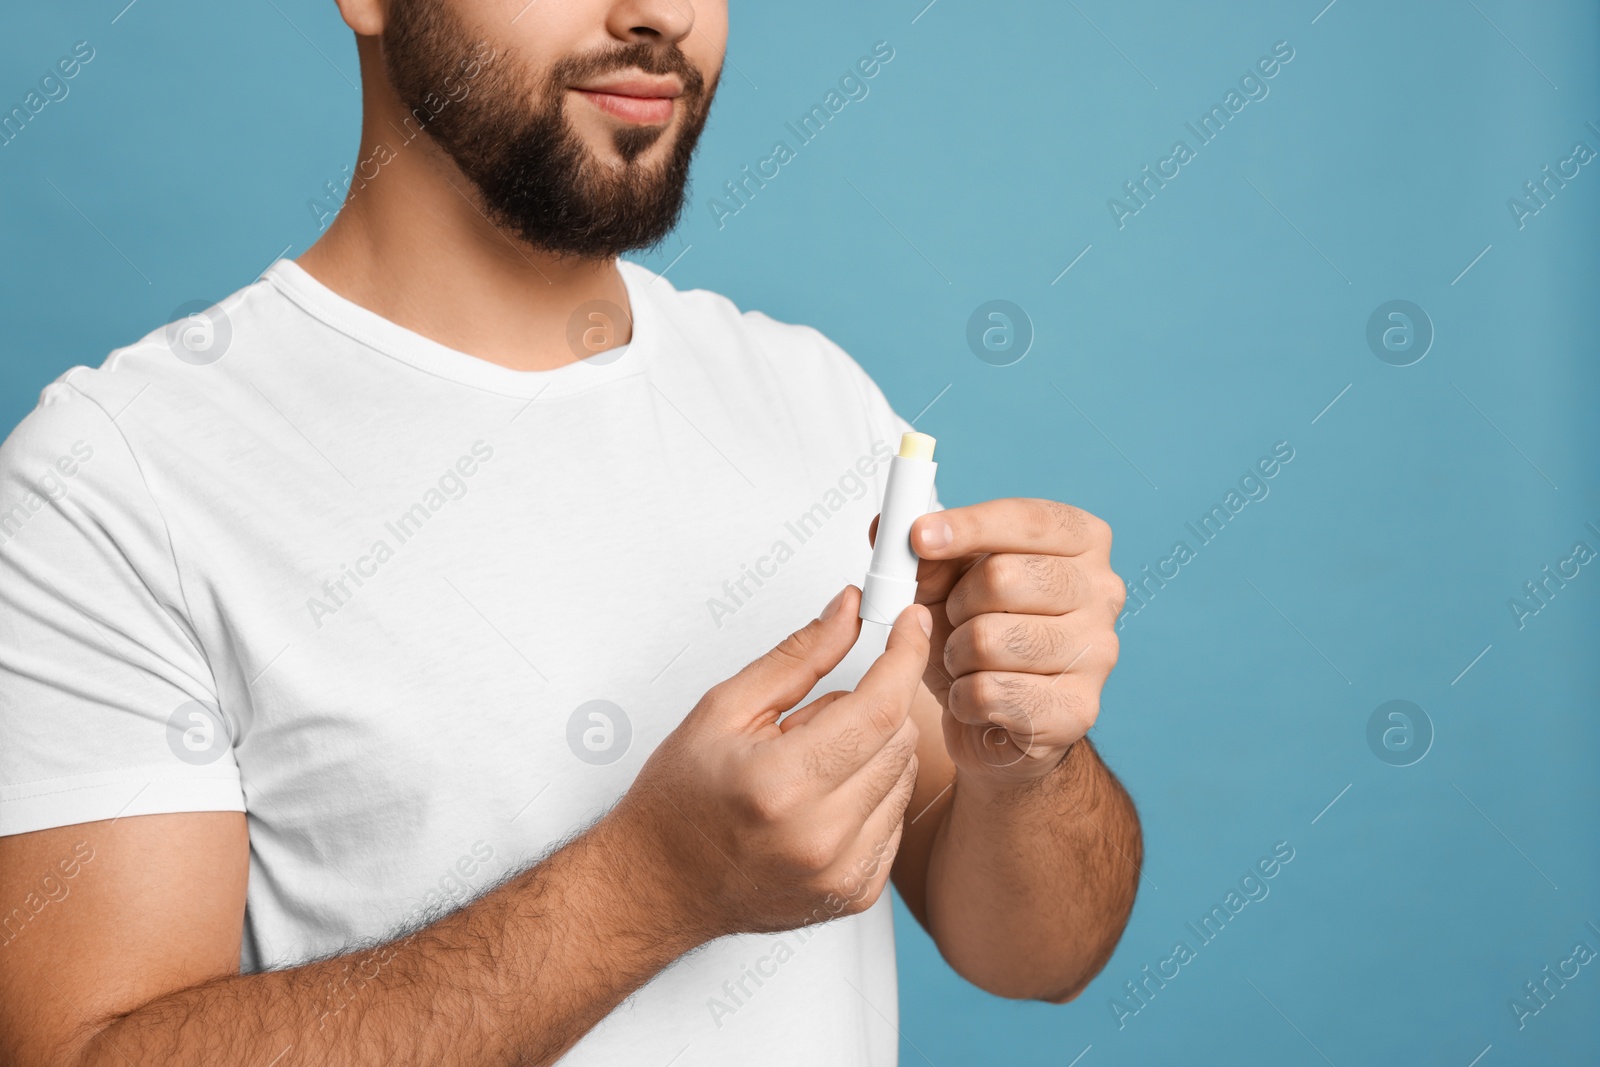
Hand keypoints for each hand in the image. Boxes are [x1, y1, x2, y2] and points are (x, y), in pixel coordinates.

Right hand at [612, 587, 931, 940]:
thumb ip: (798, 656)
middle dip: (870, 707)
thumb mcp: (725, 708)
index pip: (879, 707)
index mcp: (782, 784)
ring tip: (808, 766)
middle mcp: (819, 837)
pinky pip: (896, 819)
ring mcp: (842, 873)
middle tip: (809, 720)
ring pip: (904, 775)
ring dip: (871, 753)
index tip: (910, 624)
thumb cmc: (679, 802)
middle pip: (900, 738)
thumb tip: (848, 612)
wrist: (658, 885)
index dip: (904, 655)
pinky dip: (871, 795)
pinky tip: (821, 800)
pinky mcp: (855, 894)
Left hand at [878, 499, 1124, 786]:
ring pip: (990, 639)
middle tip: (954, 619)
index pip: (1028, 519)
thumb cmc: (979, 637)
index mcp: (1081, 541)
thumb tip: (891, 525)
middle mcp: (1102, 591)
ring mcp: (1097, 652)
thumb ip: (923, 551)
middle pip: (1003, 577)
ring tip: (965, 661)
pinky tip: (974, 698)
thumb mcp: (945, 583)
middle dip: (957, 602)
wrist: (997, 720)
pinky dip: (963, 697)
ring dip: (956, 654)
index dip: (967, 526)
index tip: (919, 536)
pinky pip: (989, 692)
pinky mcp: (1078, 708)